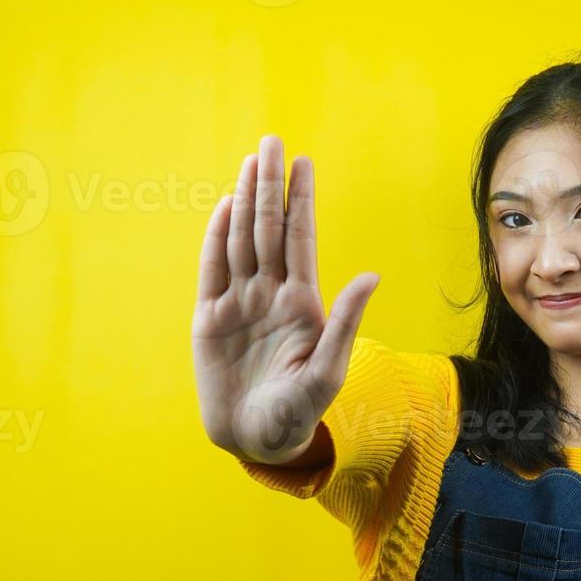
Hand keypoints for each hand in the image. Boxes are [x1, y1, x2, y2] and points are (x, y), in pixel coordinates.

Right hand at [192, 135, 379, 463]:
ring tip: (249, 162)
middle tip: (271, 142)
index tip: (302, 162)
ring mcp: (240, 303)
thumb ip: (346, 321)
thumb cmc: (299, 412)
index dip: (300, 200)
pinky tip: (224, 206)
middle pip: (269, 229)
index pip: (300, 239)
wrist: (257, 439)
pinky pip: (212, 269)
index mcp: (302, 303)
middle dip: (270, 185)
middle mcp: (270, 295)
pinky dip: (216, 237)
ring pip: (241, 240)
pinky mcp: (209, 318)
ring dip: (245, 201)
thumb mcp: (328, 369)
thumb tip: (371, 276)